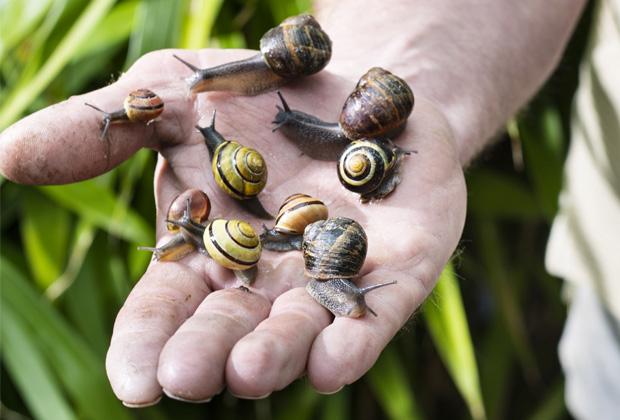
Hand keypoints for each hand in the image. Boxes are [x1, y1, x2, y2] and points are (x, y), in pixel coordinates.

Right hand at [0, 49, 465, 405]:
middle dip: (208, 354)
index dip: (147, 345)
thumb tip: (4, 156)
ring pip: (298, 333)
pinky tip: (334, 361)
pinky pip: (371, 317)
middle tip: (188, 378)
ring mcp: (328, 279)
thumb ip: (98, 130)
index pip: (166, 311)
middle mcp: (263, 280)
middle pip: (229, 330)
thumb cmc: (254, 96)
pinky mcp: (391, 274)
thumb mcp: (169, 95)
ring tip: (253, 371)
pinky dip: (353, 342)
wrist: (349, 84)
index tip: (134, 381)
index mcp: (205, 252)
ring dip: (276, 355)